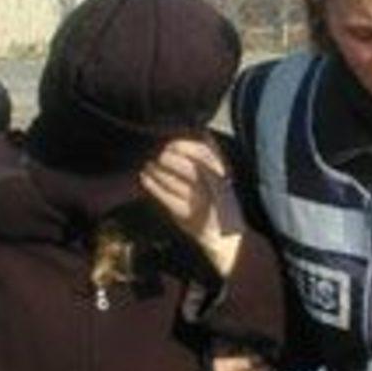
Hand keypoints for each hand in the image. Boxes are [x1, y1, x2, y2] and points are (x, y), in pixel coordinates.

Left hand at [140, 137, 245, 275]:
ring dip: (156, 169)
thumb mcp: (224, 178)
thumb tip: (201, 132)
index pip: (202, 153)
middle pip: (185, 167)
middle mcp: (210, 188)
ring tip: (147, 162)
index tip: (170, 141)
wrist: (226, 238)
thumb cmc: (222, 204)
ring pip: (172, 180)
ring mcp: (197, 202)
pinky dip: (152, 185)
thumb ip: (214, 155)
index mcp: (220, 175)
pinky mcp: (184, 214)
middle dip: (167, 157)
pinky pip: (165, 196)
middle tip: (156, 151)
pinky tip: (145, 177)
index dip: (184, 145)